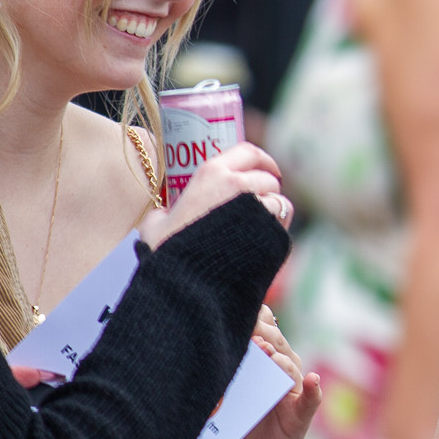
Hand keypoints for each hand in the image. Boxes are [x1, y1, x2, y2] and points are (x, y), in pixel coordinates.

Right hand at [141, 143, 288, 248]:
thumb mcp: (155, 225)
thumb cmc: (168, 255)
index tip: (266, 167)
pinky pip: (283, 224)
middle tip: (259, 201)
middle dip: (267, 188)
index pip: (248, 152)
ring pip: (280, 201)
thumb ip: (164, 212)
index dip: (262, 159)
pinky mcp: (273, 234)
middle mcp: (239, 185)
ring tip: (259, 225)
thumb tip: (165, 214)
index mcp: (211, 174)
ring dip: (274, 210)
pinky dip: (277, 229)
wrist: (188, 287)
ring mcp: (259, 210)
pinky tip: (263, 240)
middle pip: (268, 178)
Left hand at [221, 306, 321, 438]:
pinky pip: (310, 399)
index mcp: (268, 357)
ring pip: (290, 367)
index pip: (265, 327)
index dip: (251, 318)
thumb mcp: (228, 390)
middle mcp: (285, 368)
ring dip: (280, 360)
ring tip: (269, 356)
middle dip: (262, 334)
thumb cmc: (238, 420)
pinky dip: (313, 390)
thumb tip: (200, 343)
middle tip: (246, 330)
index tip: (229, 311)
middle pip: (276, 343)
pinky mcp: (301, 415)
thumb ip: (225, 368)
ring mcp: (295, 391)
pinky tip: (312, 380)